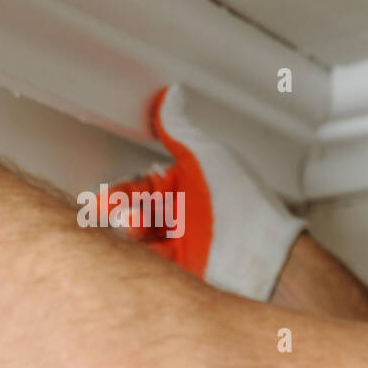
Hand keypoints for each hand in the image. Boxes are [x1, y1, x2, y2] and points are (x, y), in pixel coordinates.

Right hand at [102, 85, 305, 300]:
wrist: (265, 258)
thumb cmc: (244, 205)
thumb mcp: (206, 156)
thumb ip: (178, 129)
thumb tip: (171, 96)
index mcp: (187, 184)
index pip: (140, 185)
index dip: (120, 191)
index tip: (103, 199)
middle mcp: (182, 213)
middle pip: (134, 211)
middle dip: (122, 212)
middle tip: (119, 215)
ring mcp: (181, 242)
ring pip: (137, 236)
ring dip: (130, 232)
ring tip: (136, 229)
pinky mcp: (182, 271)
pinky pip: (148, 261)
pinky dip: (137, 256)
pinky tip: (134, 250)